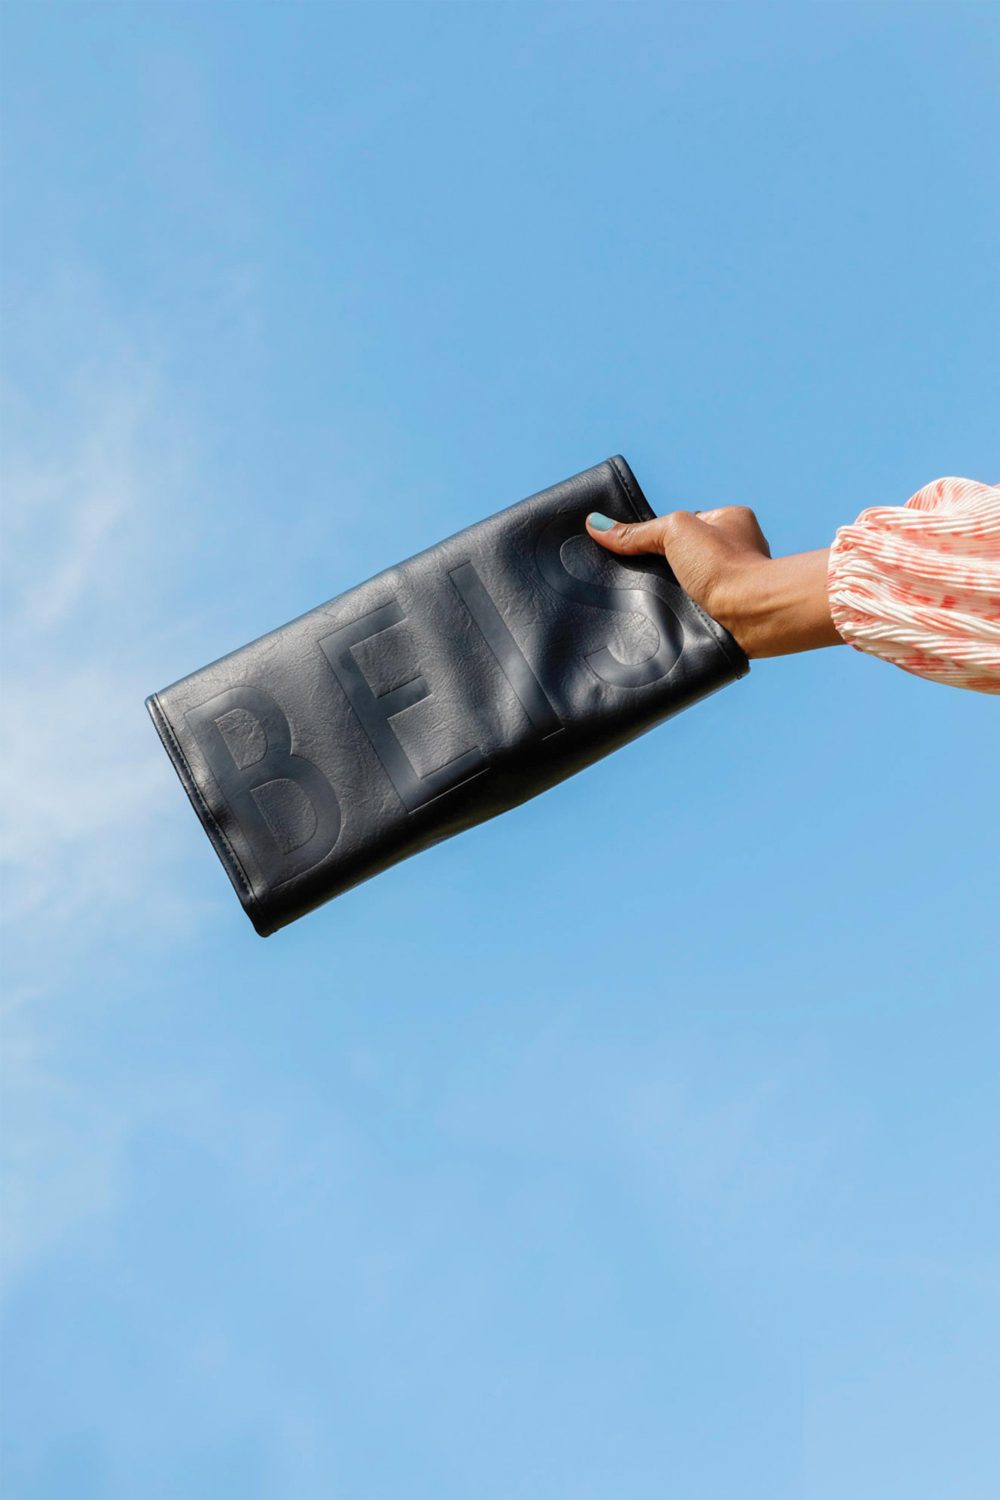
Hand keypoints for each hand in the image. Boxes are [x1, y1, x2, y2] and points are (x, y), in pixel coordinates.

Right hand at [585, 505, 842, 658]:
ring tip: (651, 599)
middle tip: (639, 576)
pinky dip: (683, 612)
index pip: (684, 524)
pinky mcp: (730, 611)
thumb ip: (636, 532)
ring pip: (689, 583)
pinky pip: (697, 607)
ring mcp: (736, 582)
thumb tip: (594, 525)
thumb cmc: (725, 565)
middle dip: (663, 566)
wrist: (751, 615)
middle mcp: (739, 549)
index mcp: (732, 519)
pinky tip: (669, 616)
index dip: (658, 536)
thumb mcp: (674, 532)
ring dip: (672, 591)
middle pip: (684, 554)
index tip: (637, 549)